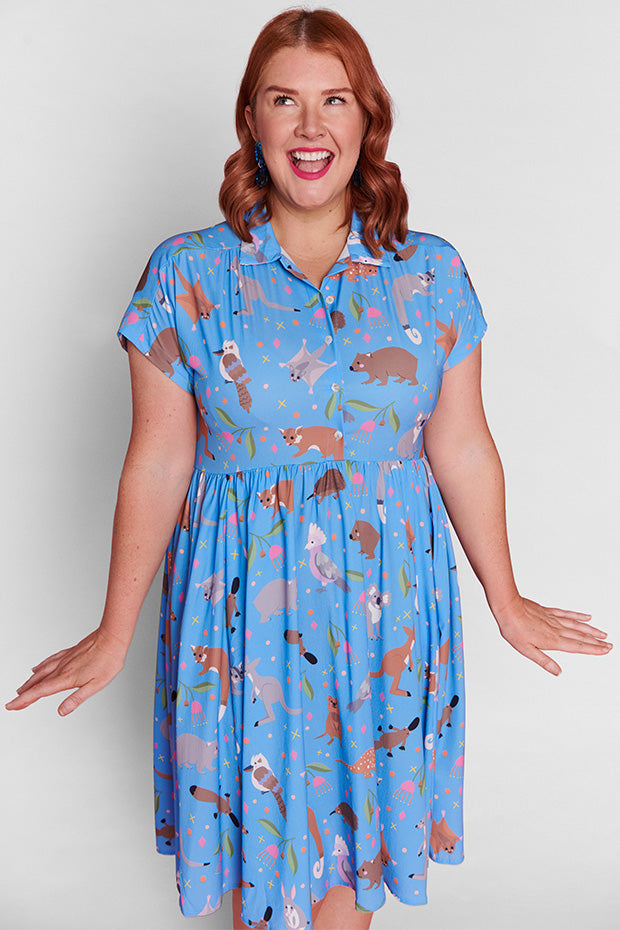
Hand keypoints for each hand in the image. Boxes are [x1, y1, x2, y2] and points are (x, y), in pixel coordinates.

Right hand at [5, 628, 126, 715]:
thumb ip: (77, 699)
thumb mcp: (96, 685)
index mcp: (67, 678)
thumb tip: (62, 711)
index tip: (12, 706)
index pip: (40, 692)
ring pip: (41, 671)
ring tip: (20, 689)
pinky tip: (36, 668)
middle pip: (37, 683)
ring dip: (29, 682)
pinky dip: (40, 666)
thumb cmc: (108, 661)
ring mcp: (65, 659)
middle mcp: (62, 668)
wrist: (112, 637)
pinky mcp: (69, 652)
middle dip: (23, 694)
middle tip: (12, 703)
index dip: (24, 700)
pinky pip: (50, 661)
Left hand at [493, 595, 612, 674]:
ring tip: (603, 633)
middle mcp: (556, 629)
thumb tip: (558, 672)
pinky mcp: (548, 611)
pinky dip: (578, 615)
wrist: (508, 607)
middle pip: (581, 636)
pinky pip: (567, 614)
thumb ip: (544, 661)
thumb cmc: (514, 628)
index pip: (577, 647)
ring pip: (577, 625)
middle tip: (610, 645)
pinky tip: (586, 616)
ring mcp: (553, 619)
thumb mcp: (526, 650)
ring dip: (591, 630)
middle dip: (596, 642)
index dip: (593, 649)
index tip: (605, 650)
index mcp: (553, 640)